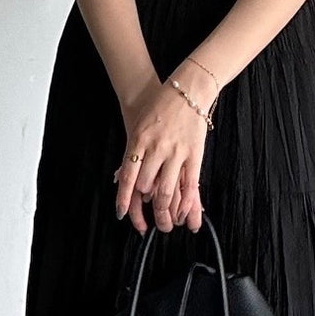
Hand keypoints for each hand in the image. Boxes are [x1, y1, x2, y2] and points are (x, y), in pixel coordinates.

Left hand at [113, 64, 213, 234]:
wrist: (185, 89)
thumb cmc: (158, 107)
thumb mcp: (138, 127)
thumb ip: (132, 153)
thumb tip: (120, 178)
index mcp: (138, 142)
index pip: (127, 177)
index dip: (124, 198)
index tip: (122, 214)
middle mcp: (156, 149)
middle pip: (148, 189)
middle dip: (149, 211)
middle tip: (149, 226)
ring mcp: (176, 153)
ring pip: (167, 191)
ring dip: (166, 212)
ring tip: (167, 224)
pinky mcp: (194, 155)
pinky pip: (190, 185)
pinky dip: (186, 204)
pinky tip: (183, 215)